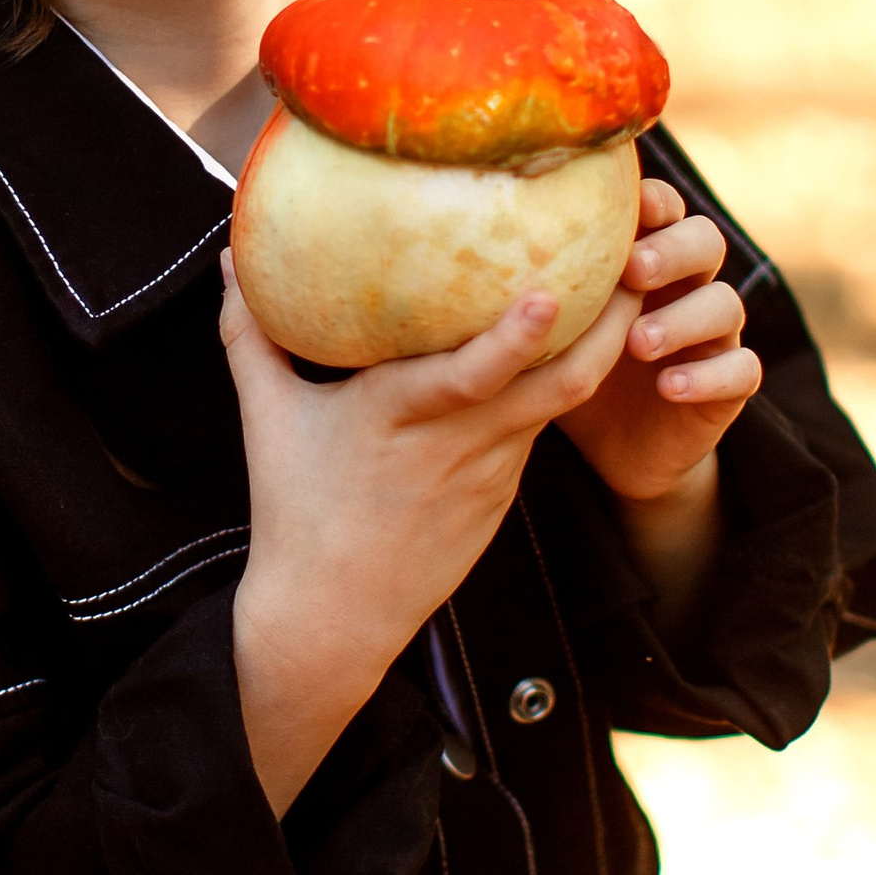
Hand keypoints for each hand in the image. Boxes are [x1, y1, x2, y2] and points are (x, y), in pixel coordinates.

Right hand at [221, 256, 638, 816]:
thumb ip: (251, 334)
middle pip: (559, 384)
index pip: (472, 377)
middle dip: (612, 322)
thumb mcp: (268, 419)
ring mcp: (491, 471)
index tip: (552, 291)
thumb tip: (228, 257)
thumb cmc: (296, 511)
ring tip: (633, 284)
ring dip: (604, 346)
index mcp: (399, 417)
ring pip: (562, 401)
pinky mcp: (504, 493)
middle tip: (646, 259)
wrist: (334, 617)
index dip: (517, 337)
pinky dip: (562, 382)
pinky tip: (575, 344)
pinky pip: (539, 426)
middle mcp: (459, 442)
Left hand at [556, 178, 760, 505]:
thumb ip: (529, 285)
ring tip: (638, 341)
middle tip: (632, 270)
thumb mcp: (549, 326)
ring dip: (684, 318)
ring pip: (725, 304)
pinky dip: (709, 375)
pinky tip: (670, 386)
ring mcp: (715, 334)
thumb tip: (453, 237)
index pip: (664, 208)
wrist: (619, 448)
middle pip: (706, 241)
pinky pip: (741, 370)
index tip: (624, 205)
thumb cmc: (572, 367)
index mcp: (648, 259)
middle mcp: (688, 286)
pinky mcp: (731, 384)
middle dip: (672, 250)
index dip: (652, 200)